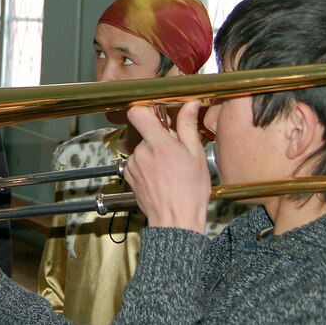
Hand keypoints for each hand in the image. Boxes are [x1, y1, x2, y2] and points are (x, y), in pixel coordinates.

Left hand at [124, 101, 209, 232]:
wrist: (176, 221)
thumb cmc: (190, 192)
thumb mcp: (196, 155)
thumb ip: (188, 127)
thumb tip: (189, 105)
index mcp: (158, 144)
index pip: (138, 113)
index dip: (146, 109)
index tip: (157, 113)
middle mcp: (141, 152)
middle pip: (145, 133)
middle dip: (160, 138)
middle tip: (177, 152)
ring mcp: (133, 165)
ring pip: (143, 148)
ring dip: (154, 153)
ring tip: (170, 169)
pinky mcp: (129, 176)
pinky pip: (138, 162)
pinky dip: (148, 166)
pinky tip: (161, 177)